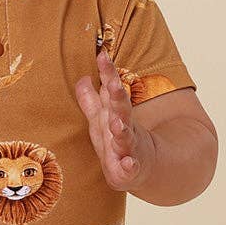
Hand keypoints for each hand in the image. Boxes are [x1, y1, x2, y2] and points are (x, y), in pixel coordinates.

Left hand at [74, 49, 155, 191]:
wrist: (142, 168)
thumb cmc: (116, 141)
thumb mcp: (101, 119)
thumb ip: (91, 99)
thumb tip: (83, 77)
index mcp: (116, 114)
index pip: (112, 90)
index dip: (108, 74)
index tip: (102, 55)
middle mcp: (124, 128)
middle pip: (121, 110)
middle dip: (119, 98)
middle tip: (115, 84)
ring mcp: (129, 148)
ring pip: (125, 137)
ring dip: (122, 130)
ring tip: (117, 124)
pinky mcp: (131, 169)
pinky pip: (131, 167)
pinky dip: (130, 166)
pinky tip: (128, 163)